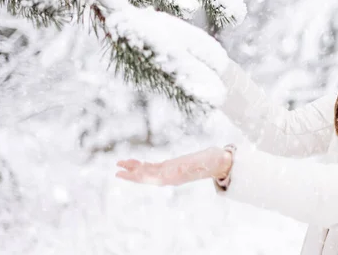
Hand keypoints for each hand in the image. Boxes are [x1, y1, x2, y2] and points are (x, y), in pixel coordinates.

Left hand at [115, 147, 231, 185]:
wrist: (221, 163)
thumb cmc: (214, 161)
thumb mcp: (204, 161)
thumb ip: (194, 164)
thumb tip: (179, 168)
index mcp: (175, 175)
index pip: (153, 176)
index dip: (139, 175)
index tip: (126, 174)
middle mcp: (171, 176)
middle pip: (147, 177)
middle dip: (132, 175)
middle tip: (116, 172)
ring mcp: (171, 172)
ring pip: (148, 172)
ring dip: (135, 169)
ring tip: (120, 164)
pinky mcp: (172, 166)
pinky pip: (154, 167)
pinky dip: (143, 165)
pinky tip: (136, 163)